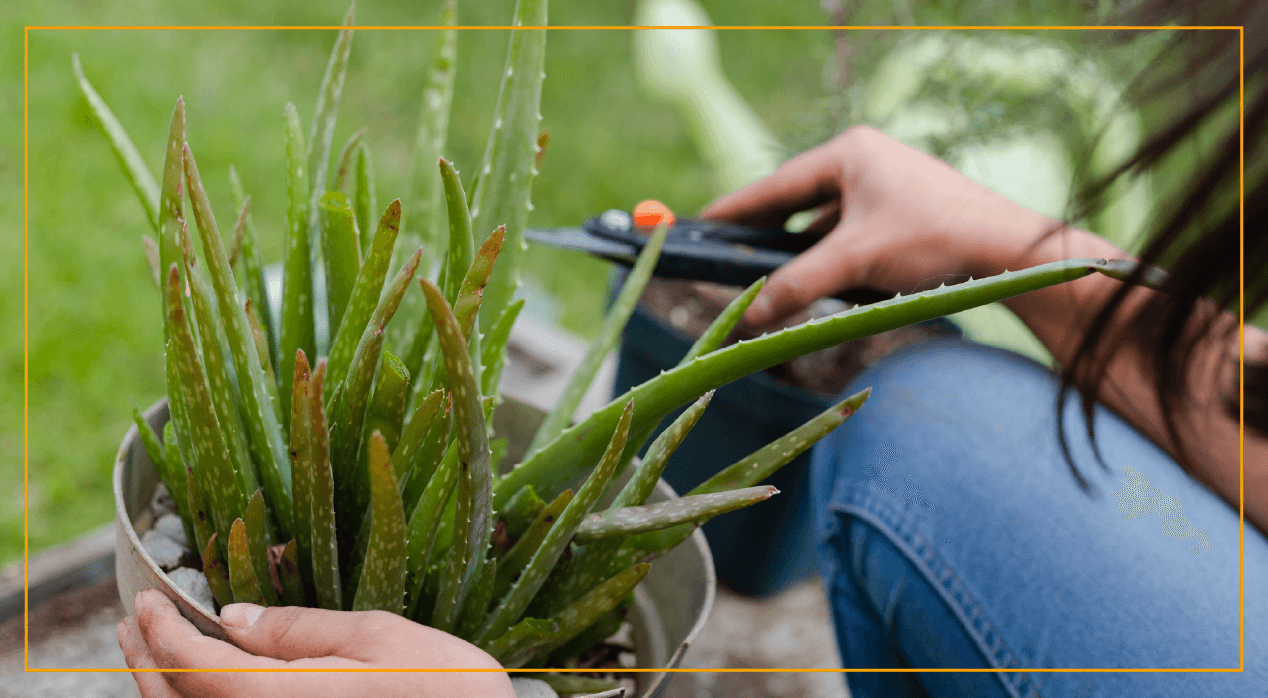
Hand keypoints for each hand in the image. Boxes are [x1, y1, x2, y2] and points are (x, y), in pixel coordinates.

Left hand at [118, 589, 515, 697]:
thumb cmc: (444, 688)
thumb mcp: (378, 637)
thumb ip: (298, 630)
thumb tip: (232, 618)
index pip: (195, 669)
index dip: (159, 632)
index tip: (145, 598)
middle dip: (147, 661)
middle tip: (134, 621)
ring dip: (163, 689)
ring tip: (151, 653)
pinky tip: (201, 689)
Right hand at [700, 125, 1115, 326]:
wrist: (1011, 255)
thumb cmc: (934, 240)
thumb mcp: (855, 262)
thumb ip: (796, 285)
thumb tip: (747, 315)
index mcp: (849, 154)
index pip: (776, 185)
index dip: (735, 210)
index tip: (700, 227)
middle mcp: (865, 163)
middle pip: (796, 202)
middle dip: (764, 235)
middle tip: (724, 257)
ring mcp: (886, 189)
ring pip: (823, 224)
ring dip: (798, 253)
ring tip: (765, 278)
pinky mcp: (903, 216)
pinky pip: (849, 237)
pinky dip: (829, 260)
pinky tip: (817, 285)